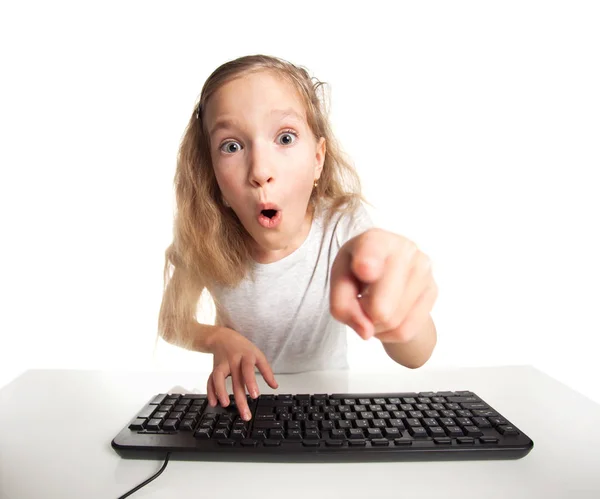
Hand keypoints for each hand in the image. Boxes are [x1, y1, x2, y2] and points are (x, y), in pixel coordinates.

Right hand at [207, 327, 277, 420]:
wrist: (223, 337)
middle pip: (236, 379)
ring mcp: (222, 364)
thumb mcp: (258, 355)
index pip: (248, 368)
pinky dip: (211, 392)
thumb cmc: (243, 348)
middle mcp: (233, 360)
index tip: (255, 396)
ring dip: (220, 391)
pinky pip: (210, 380)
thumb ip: (266, 371)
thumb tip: (275, 386)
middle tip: (246, 414)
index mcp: (246, 356)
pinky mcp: (214, 369)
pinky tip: (214, 403)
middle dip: (240, 398)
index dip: (251, 382)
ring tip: (225, 405)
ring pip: (218, 377)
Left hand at [330, 228, 437, 343]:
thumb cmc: (358, 273)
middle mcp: (404, 249)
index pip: (373, 250)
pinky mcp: (433, 290)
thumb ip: (342, 305)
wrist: (386, 272)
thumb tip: (367, 331)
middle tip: (360, 304)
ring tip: (373, 308)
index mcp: (374, 239)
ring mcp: (423, 269)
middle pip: (381, 307)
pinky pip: (406, 330)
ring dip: (376, 325)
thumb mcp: (339, 283)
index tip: (365, 270)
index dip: (368, 263)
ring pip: (393, 322)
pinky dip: (390, 332)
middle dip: (365, 316)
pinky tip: (387, 317)